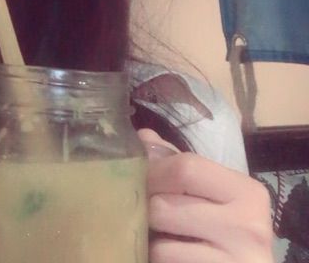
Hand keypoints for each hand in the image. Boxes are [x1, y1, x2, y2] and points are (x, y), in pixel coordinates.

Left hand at [138, 128, 273, 262]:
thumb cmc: (226, 232)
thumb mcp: (210, 194)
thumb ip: (177, 164)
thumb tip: (143, 137)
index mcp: (246, 191)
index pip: (185, 167)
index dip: (152, 172)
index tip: (139, 178)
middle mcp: (248, 225)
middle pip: (166, 203)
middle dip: (147, 207)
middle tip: (143, 210)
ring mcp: (238, 259)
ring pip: (160, 240)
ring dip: (149, 237)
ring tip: (156, 234)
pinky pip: (166, 260)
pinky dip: (156, 258)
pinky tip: (167, 255)